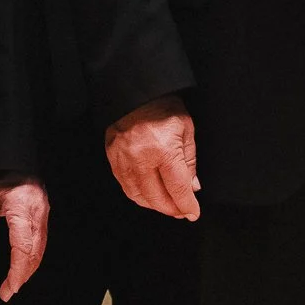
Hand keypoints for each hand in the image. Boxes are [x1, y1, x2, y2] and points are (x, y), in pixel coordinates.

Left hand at [0, 176, 49, 300]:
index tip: (9, 289)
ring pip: (39, 249)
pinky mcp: (42, 213)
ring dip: (28, 268)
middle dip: (22, 276)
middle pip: (34, 254)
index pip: (22, 250)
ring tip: (14, 283)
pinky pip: (40, 240)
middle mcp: (37, 215)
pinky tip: (24, 263)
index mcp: (23, 212)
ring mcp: (42, 214)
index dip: (16, 273)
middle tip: (8, 291)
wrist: (12, 156)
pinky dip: (32, 256)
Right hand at [105, 95, 199, 219]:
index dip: (187, 205)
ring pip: (138, 195)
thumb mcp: (186, 131)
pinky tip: (148, 194)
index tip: (193, 213)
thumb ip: (189, 162)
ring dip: (154, 204)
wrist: (136, 92)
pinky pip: (124, 185)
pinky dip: (137, 194)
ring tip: (166, 204)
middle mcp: (141, 157)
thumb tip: (192, 187)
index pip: (177, 188)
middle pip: (157, 197)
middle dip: (172, 209)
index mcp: (164, 150)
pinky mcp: (112, 156)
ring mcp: (123, 158)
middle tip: (182, 211)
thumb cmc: (163, 107)